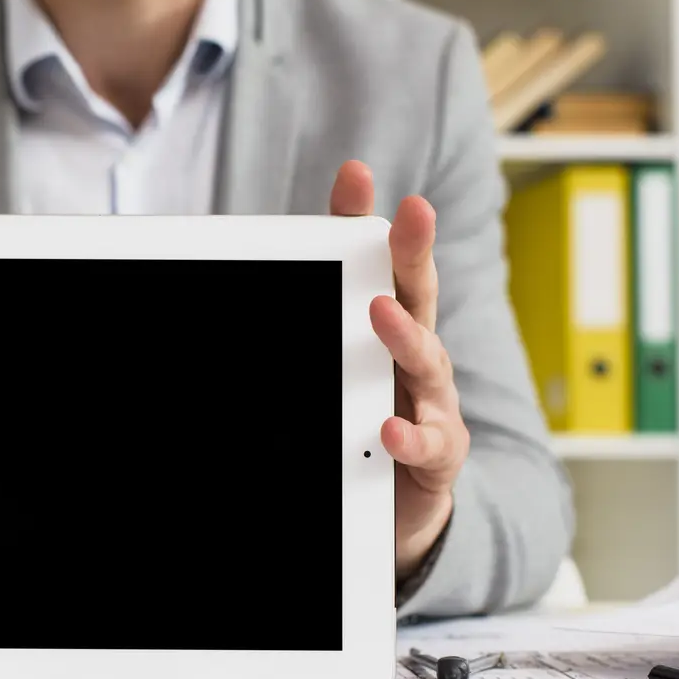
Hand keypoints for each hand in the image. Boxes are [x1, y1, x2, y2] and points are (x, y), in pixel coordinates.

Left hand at [329, 161, 469, 579]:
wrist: (389, 503)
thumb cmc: (360, 422)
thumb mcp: (330, 370)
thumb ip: (305, 319)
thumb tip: (240, 279)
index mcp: (389, 326)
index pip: (378, 266)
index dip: (367, 220)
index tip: (355, 175)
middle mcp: (415, 353)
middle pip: (417, 294)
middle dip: (413, 251)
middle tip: (410, 213)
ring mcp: (432, 401)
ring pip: (427, 361)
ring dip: (405, 335)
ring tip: (381, 313)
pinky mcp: (438, 453)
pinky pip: (429, 443)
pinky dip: (410, 435)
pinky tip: (389, 429)